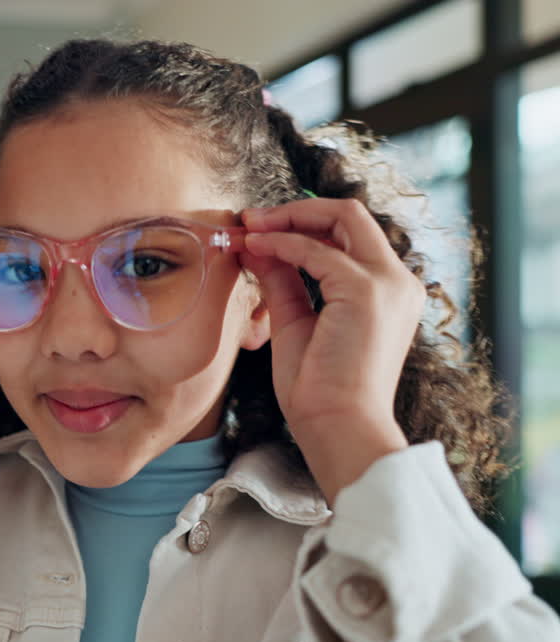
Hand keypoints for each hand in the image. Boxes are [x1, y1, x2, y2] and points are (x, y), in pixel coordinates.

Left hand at [239, 198, 422, 504]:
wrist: (337, 426)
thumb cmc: (318, 389)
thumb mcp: (296, 322)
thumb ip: (284, 281)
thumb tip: (258, 246)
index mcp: (388, 291)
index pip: (350, 234)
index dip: (303, 223)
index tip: (259, 228)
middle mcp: (397, 281)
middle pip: (351, 215)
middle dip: (296, 210)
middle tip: (252, 219)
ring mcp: (387, 283)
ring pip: (342, 217)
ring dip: (287, 218)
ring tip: (248, 228)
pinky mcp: (366, 290)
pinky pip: (316, 250)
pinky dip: (282, 243)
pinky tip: (255, 249)